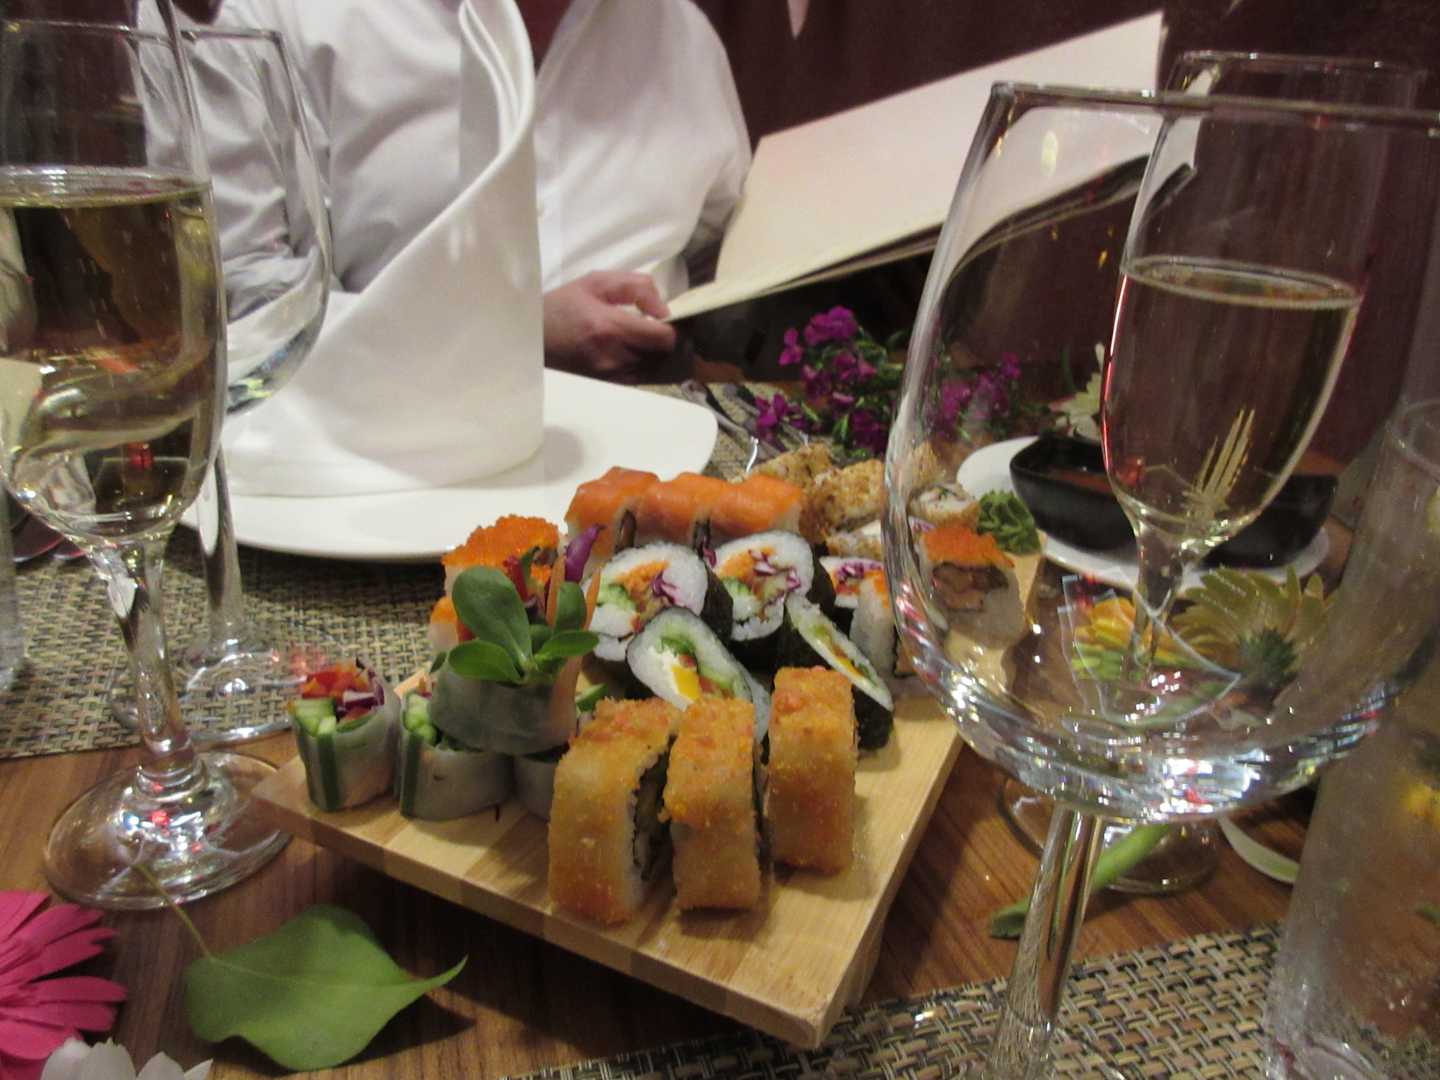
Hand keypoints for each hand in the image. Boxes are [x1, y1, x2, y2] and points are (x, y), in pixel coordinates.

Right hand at [542, 271, 677, 378]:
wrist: (532, 338)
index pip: (663, 337)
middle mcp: (613, 357)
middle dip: (673, 341)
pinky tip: (646, 352)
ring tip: (658, 339)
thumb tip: (664, 309)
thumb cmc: (563, 305)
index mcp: (609, 327)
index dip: (676, 327)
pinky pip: (644, 379)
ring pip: (658, 370)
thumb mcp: (595, 282)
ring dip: (663, 355)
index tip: (672, 317)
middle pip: (665, 355)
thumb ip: (635, 287)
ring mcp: (611, 375)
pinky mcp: (609, 385)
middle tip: (669, 327)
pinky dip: (651, 366)